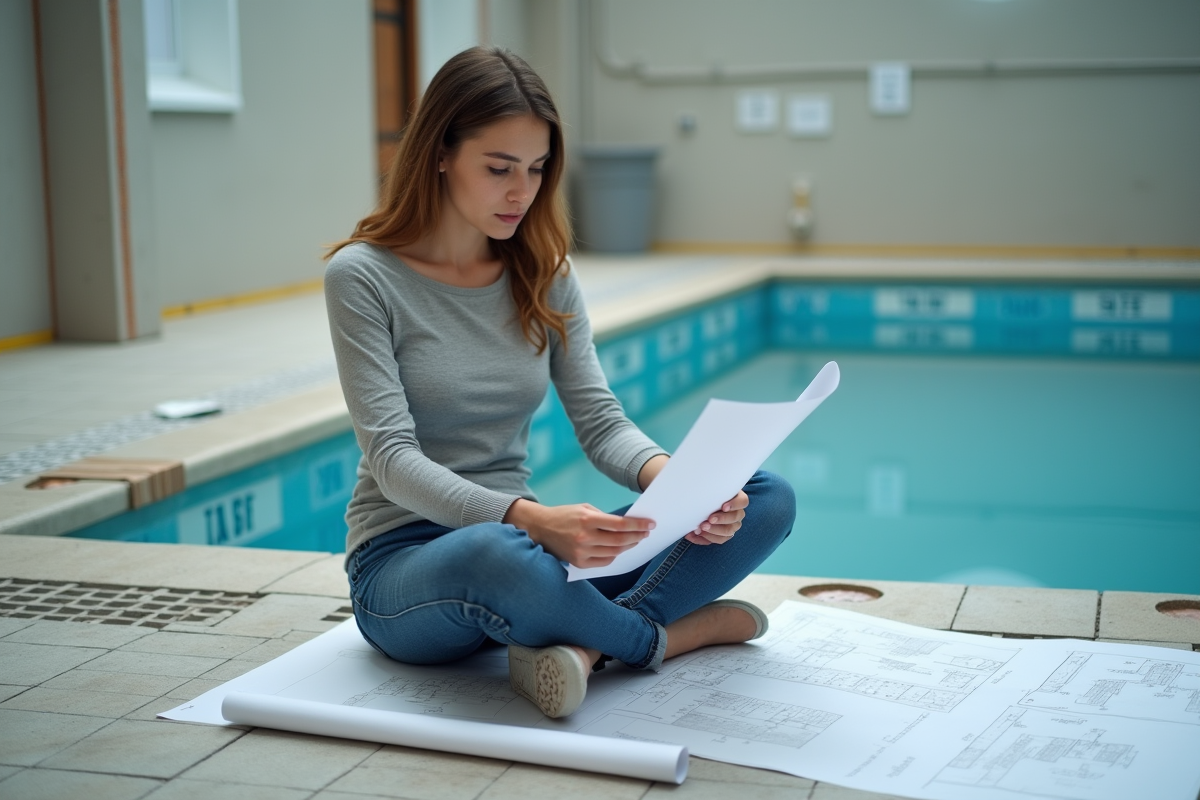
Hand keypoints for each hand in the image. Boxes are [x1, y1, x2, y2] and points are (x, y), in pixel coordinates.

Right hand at [504, 499, 653, 567]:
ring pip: (614, 552)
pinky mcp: (579, 563)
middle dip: (637, 536)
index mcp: (587, 520)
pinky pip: (604, 562)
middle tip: (646, 533)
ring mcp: (581, 552)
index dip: (638, 525)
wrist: (540, 528)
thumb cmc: (565, 516)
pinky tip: (620, 550)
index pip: (620, 524)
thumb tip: (627, 525)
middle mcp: (585, 537)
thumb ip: (605, 517)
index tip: (650, 524)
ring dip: (628, 546)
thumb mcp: (584, 508)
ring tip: (635, 540)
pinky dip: (614, 556)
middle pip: (620, 540)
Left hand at [684, 490, 748, 545]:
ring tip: (700, 528)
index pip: (743, 502)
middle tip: (709, 519)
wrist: (703, 503)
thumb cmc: (709, 494)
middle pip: (735, 518)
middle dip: (721, 519)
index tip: (723, 507)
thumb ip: (712, 489)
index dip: (734, 504)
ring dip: (713, 531)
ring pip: (728, 531)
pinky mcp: (724, 536)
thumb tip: (701, 489)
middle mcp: (738, 513)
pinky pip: (718, 540)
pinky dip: (704, 539)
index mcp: (738, 499)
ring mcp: (732, 526)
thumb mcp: (712, 489)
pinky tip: (693, 535)